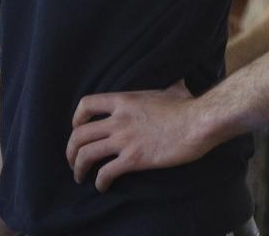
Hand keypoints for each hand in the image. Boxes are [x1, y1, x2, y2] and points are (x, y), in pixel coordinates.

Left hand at [67, 81, 221, 191]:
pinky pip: (106, 173)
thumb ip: (166, 85)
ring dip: (78, 168)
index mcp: (124, 100)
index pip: (87, 104)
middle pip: (79, 135)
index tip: (77, 129)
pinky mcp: (133, 159)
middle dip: (71, 151)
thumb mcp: (172, 88)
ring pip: (86, 155)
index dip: (76, 118)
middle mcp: (119, 120)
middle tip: (73, 161)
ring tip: (79, 177)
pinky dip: (99, 182)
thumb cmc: (188, 106)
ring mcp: (125, 140)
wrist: (198, 122)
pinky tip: (102, 187)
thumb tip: (178, 81)